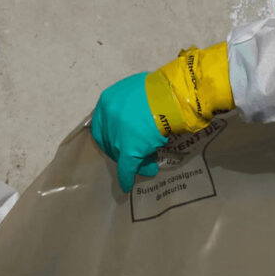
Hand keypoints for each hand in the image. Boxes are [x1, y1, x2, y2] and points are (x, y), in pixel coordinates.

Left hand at [90, 43, 233, 191]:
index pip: (101, 125)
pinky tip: (127, 185)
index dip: (110, 136)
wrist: (173, 97)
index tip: (120, 142)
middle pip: (111, 141)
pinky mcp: (129, 149)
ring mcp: (117, 134)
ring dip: (132, 162)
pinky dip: (126, 177)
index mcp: (107, 100)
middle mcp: (108, 117)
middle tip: (136, 156)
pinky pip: (126, 167)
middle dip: (122, 151)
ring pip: (120, 154)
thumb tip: (134, 122)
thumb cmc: (159, 90)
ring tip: (146, 166)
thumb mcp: (136, 91)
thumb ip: (129, 105)